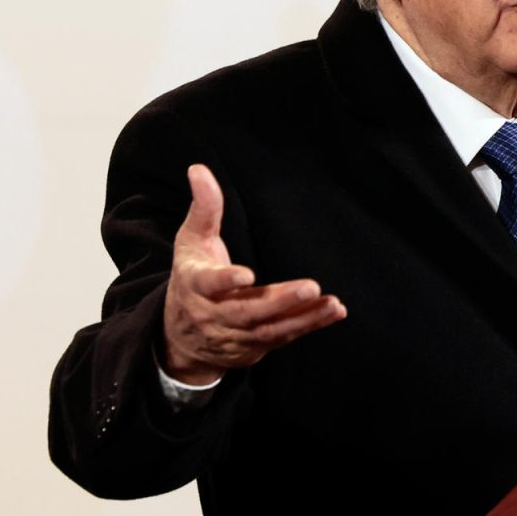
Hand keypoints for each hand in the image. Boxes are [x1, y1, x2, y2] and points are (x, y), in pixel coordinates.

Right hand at [162, 164, 346, 384]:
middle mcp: (214, 314)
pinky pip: (284, 337)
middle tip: (310, 287)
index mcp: (195, 284)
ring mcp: (235, 335)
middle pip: (247, 311)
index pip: (208, 284)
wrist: (181, 337)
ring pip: (271, 328)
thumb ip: (203, 208)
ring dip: (303, 317)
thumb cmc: (192, 276)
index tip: (246, 274)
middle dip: (279, 301)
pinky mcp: (255, 347)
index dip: (225, 281)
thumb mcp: (191, 241)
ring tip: (332, 303)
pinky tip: (334, 312)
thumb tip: (199, 168)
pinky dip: (309, 326)